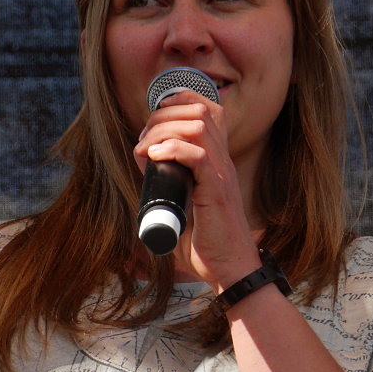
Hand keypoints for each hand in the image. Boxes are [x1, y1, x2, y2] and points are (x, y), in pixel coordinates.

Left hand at [134, 92, 260, 289]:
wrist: (230, 271)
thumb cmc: (205, 243)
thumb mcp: (181, 202)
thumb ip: (167, 180)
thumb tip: (143, 160)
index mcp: (217, 161)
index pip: (208, 109)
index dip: (180, 101)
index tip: (154, 116)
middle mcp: (222, 162)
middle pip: (199, 111)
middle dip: (162, 116)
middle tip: (143, 141)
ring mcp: (221, 175)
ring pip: (198, 127)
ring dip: (163, 131)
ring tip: (145, 150)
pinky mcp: (217, 193)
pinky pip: (198, 156)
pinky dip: (173, 150)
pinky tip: (155, 157)